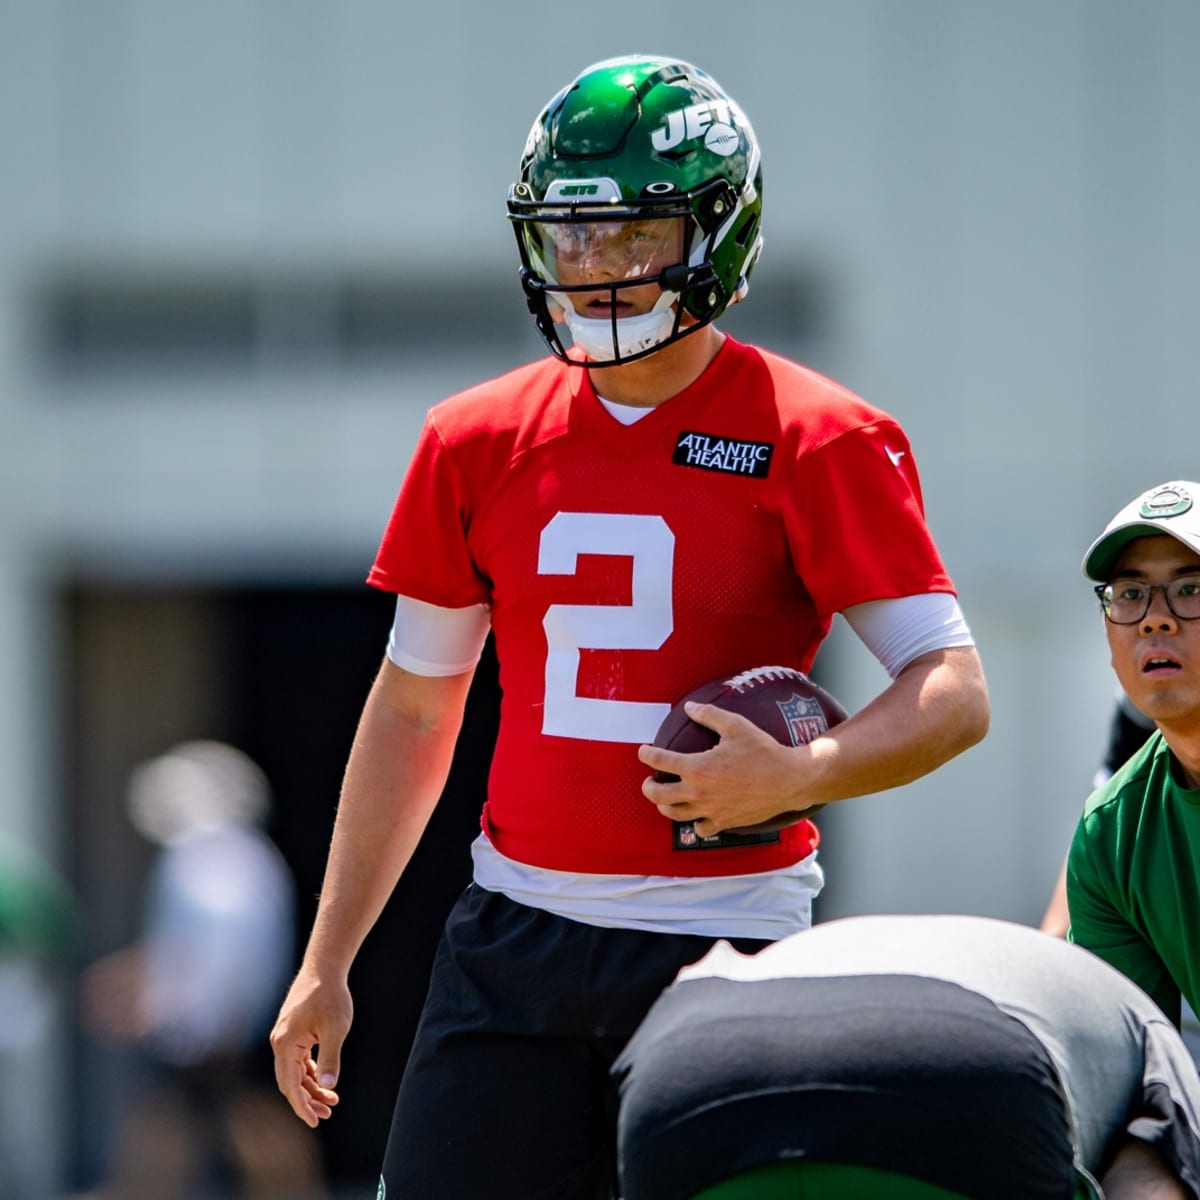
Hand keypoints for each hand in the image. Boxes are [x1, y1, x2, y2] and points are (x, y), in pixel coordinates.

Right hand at [269, 964, 351, 1127]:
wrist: (324, 967)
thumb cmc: (330, 996)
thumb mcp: (335, 1030)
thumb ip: (329, 1060)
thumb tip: (328, 1086)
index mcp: (285, 1044)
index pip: (290, 1085)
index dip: (302, 1106)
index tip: (315, 1122)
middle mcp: (279, 1042)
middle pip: (290, 1081)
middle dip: (307, 1100)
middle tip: (327, 1113)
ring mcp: (284, 1037)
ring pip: (295, 1072)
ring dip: (310, 1087)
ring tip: (331, 1101)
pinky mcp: (292, 1032)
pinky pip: (298, 1060)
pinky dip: (310, 1072)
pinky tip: (324, 1082)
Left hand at [638, 701, 819, 836]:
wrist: (789, 780)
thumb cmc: (763, 750)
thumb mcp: (736, 725)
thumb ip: (709, 714)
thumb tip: (689, 708)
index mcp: (697, 767)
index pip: (660, 761)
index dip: (647, 754)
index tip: (643, 751)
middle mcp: (699, 792)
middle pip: (659, 795)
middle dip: (648, 788)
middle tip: (649, 782)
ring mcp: (710, 810)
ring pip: (675, 815)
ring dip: (665, 806)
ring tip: (665, 800)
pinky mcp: (724, 822)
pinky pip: (700, 829)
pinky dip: (694, 824)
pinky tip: (696, 816)